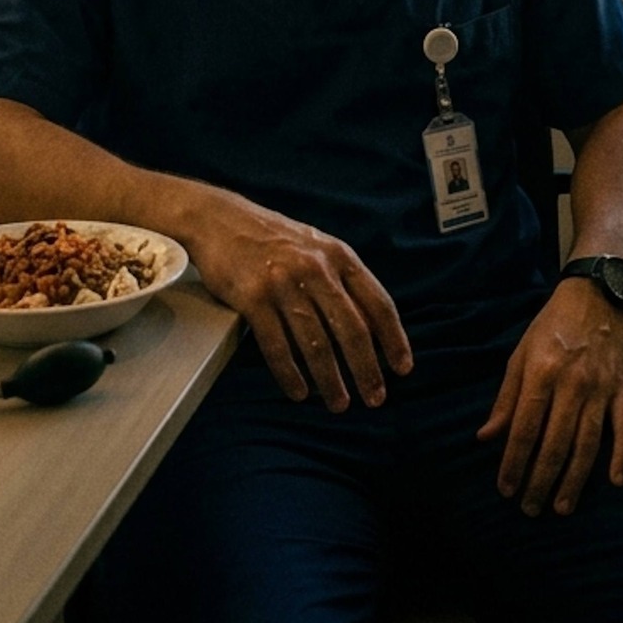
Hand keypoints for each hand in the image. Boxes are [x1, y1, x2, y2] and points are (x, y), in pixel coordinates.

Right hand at [182, 188, 412, 410]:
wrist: (220, 219)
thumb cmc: (273, 238)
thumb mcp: (317, 248)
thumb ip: (343, 280)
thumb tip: (372, 327)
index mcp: (338, 255)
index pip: (378, 303)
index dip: (394, 339)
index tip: (402, 368)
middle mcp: (315, 268)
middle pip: (352, 329)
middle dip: (366, 370)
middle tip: (374, 399)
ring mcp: (283, 283)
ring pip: (316, 344)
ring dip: (331, 381)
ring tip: (339, 403)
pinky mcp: (253, 298)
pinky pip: (277, 347)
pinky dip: (290, 374)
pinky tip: (298, 391)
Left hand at [477, 280, 622, 514]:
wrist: (596, 296)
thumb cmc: (551, 326)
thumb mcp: (520, 354)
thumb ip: (506, 398)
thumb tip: (486, 437)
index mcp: (541, 372)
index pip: (524, 428)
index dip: (513, 462)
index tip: (505, 489)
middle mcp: (572, 384)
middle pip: (555, 443)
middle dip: (540, 480)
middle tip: (530, 508)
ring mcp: (601, 389)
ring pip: (588, 444)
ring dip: (574, 480)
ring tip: (561, 506)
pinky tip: (616, 481)